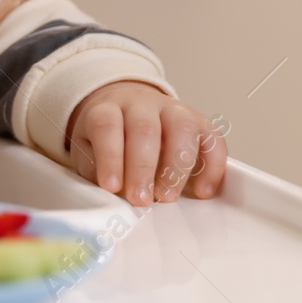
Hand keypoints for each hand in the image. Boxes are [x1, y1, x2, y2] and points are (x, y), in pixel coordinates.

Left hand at [65, 80, 226, 205]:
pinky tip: (203, 191)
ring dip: (177, 166)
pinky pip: (213, 139)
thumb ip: (94, 168)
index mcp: (108, 108)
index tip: (111, 187)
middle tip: (141, 199)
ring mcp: (172, 109)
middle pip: (145, 128)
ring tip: (167, 197)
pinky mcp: (199, 121)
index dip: (110, 157)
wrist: (126, 107)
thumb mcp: (88, 148)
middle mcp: (142, 103)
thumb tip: (110, 193)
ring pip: (182, 128)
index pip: (107, 125)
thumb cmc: (107, 137)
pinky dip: (213, 166)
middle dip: (142, 167)